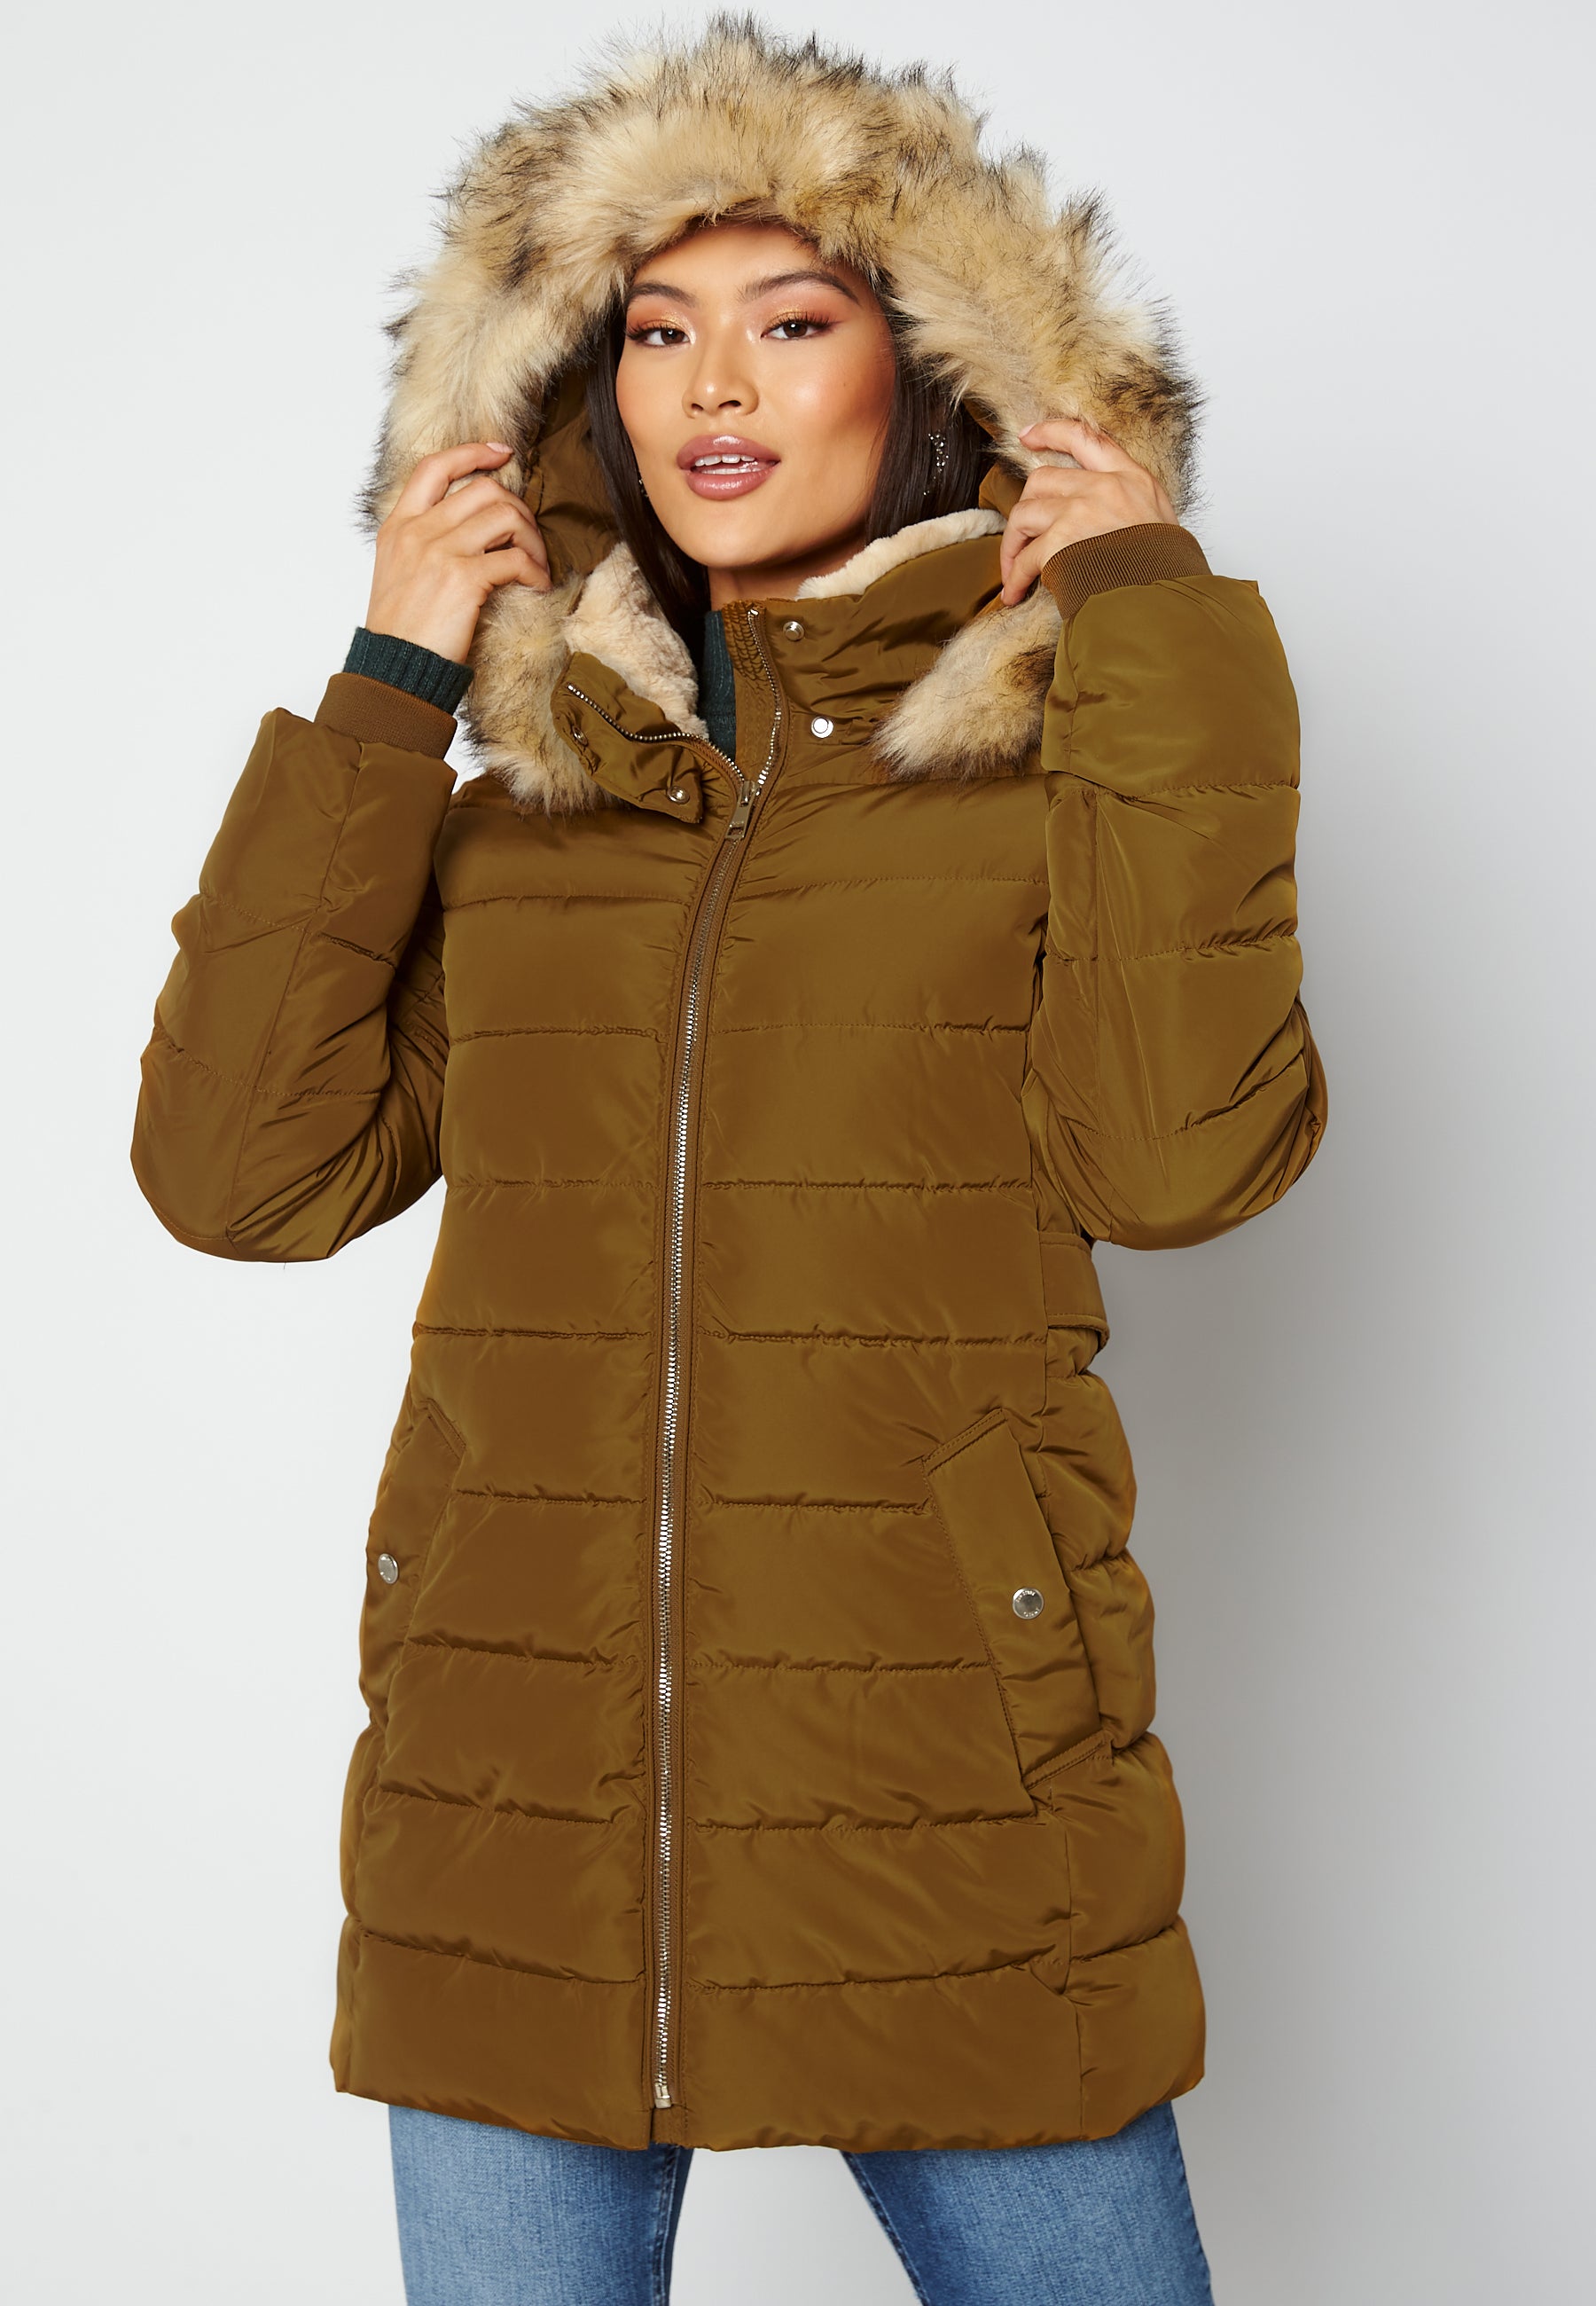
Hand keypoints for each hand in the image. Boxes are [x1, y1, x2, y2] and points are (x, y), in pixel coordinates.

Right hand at [365, 443, 550, 661]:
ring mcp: (440, 552)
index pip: (434, 467)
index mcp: (399, 526)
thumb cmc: (401, 631)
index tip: (501, 453)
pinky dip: (535, 572)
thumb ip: (423, 542)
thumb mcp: (397, 573)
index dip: (472, 453)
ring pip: (505, 517)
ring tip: (536, 565)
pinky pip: (515, 559)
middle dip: (518, 509)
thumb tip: (467, 528)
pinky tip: (537, 586)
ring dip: (532, 540)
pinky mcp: (463, 579)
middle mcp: (418, 532)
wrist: (395, 669)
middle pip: (484, 490)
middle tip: (528, 536)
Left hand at [999, 418, 1176, 604]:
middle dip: (1025, 508)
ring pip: (1024, 515)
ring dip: (1013, 545)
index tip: (1027, 437)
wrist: (1165, 600)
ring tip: (1015, 570)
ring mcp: (1080, 513)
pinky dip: (1016, 577)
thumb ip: (1130, 503)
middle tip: (1020, 536)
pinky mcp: (1061, 543)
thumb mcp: (1159, 519)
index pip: (1084, 438)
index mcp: (1130, 477)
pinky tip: (1015, 592)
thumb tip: (1104, 514)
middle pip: (1042, 480)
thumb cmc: (1165, 570)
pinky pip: (1025, 557)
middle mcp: (1104, 487)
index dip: (1050, 432)